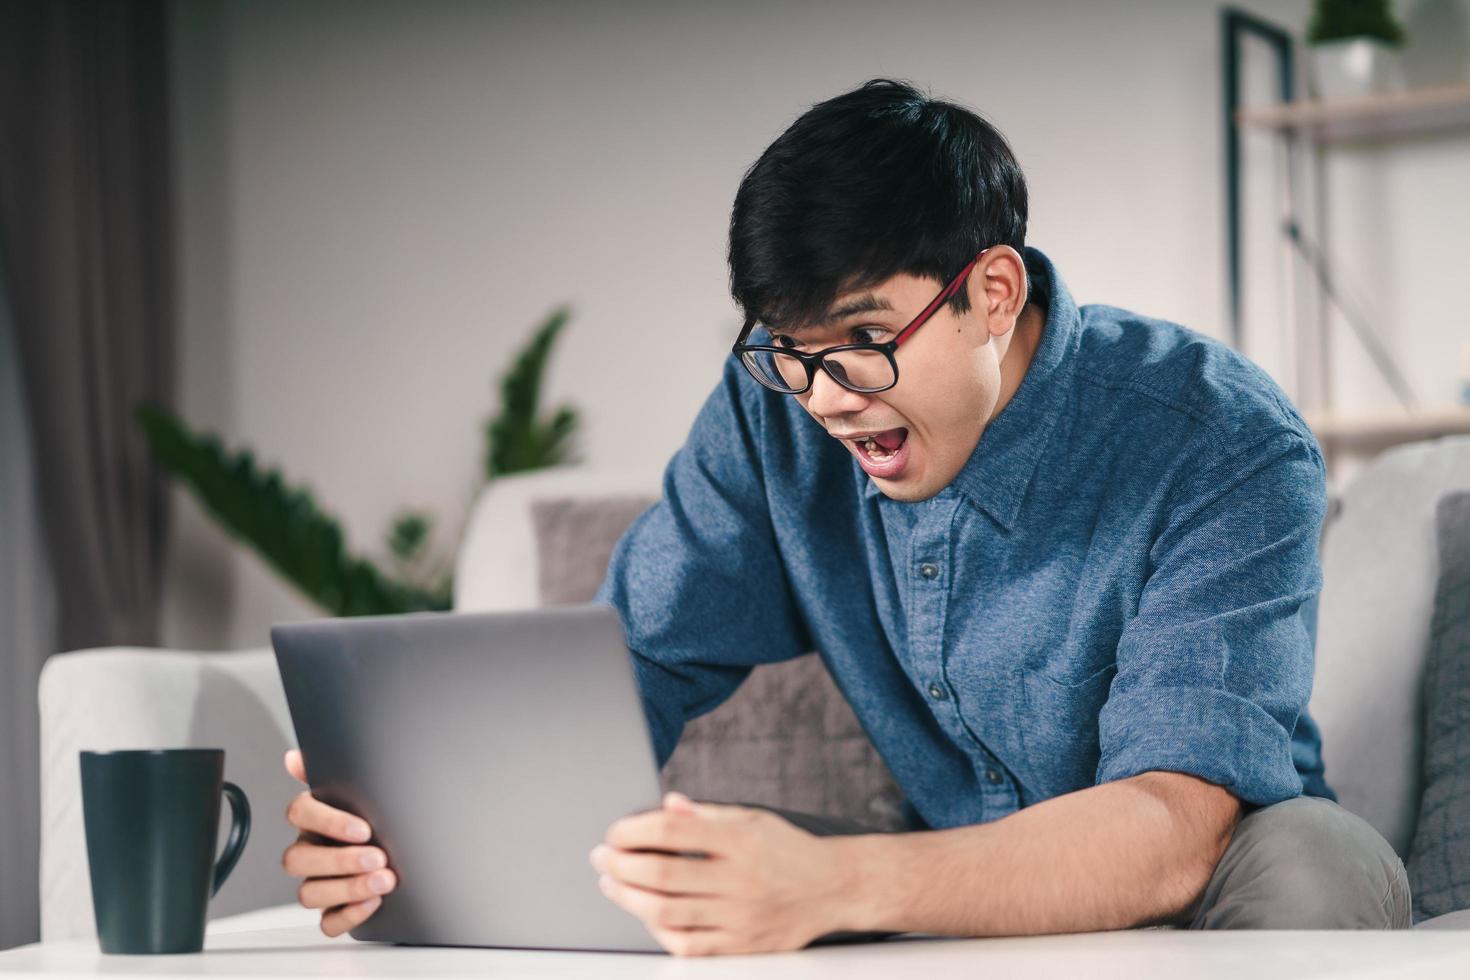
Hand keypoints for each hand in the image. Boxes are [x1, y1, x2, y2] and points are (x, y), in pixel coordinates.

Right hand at [280, 748, 396, 936]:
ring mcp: (319, 883)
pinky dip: (348, 915)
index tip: (364, 828)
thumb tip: (295, 757)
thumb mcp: (363, 791)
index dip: (329, 822)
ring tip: (385, 880)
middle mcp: (311, 851)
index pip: (299, 813)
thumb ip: (333, 772)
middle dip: (340, 860)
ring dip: (348, 888)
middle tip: (378, 857)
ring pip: (308, 893)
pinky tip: (373, 902)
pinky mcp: (333, 911)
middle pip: (297, 859)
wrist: (413, 856)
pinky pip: (326, 922)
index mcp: (314, 819)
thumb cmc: (380, 819)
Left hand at [589, 792, 850, 955]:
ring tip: (611, 883)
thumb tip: (666, 806)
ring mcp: (740, 916)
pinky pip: (688, 945)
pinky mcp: (742, 945)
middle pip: (662, 874)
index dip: (634, 831)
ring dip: (628, 897)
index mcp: (740, 839)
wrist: (835, 888)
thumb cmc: (788, 850)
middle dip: (620, 864)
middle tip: (601, 856)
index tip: (614, 832)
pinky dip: (658, 931)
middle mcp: (739, 878)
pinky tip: (644, 915)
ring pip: (667, 912)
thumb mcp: (752, 819)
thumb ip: (705, 815)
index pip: (673, 832)